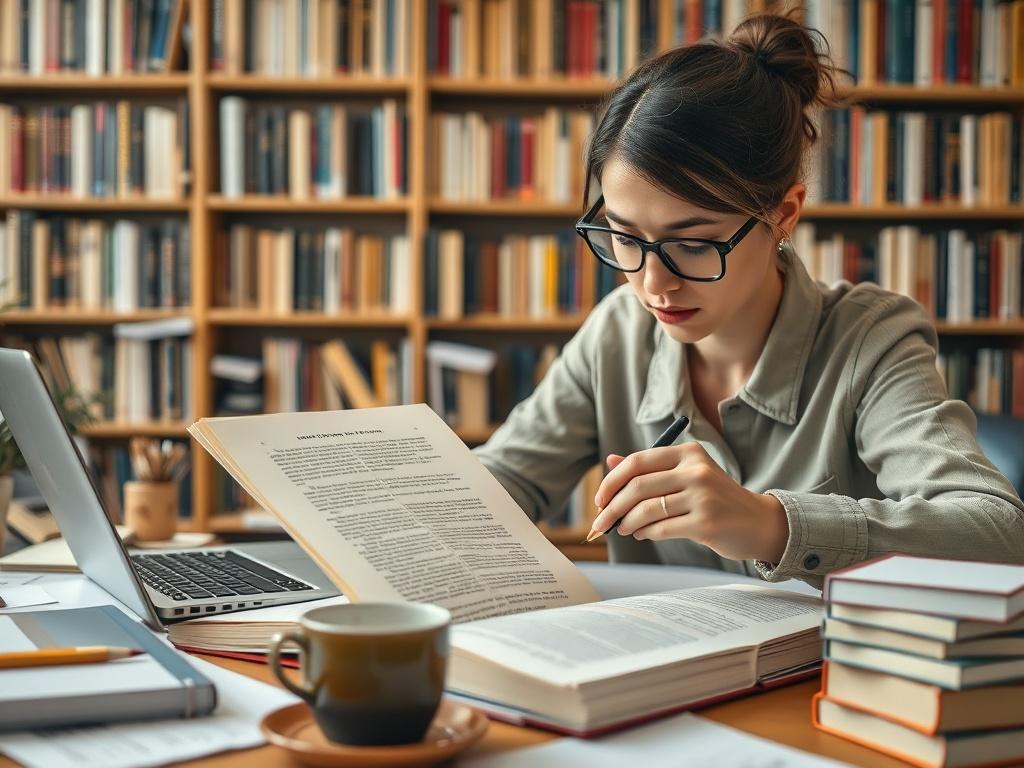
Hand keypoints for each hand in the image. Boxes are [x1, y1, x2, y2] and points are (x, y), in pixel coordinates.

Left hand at [591, 443, 788, 562]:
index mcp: (688, 453)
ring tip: (623, 529)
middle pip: (637, 486)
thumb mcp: (686, 475)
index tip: (600, 499)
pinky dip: (644, 533)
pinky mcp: (707, 522)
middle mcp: (696, 470)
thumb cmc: (716, 499)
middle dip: (612, 507)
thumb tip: (610, 461)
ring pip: (646, 509)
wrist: (758, 522)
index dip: (612, 481)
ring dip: (626, 523)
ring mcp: (703, 496)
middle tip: (601, 522)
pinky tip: (641, 534)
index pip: (637, 462)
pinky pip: (661, 528)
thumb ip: (650, 468)